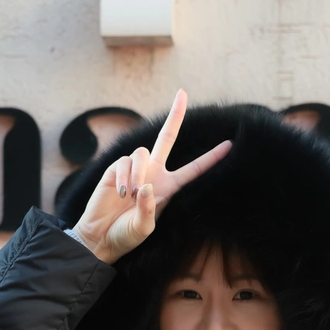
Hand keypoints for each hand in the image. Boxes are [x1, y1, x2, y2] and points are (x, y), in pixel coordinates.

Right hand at [71, 88, 231, 263]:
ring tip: (129, 195)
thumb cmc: (126, 236)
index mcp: (168, 187)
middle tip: (182, 92)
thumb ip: (148, 209)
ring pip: (142, 152)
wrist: (100, 236)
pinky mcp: (115, 168)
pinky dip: (123, 176)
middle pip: (167, 137)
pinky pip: (124, 161)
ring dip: (137, 174)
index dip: (211, 158)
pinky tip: (119, 193)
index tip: (230, 145)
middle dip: (175, 115)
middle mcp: (153, 173)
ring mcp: (134, 169)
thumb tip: (145, 186)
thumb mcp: (143, 229)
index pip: (193, 169)